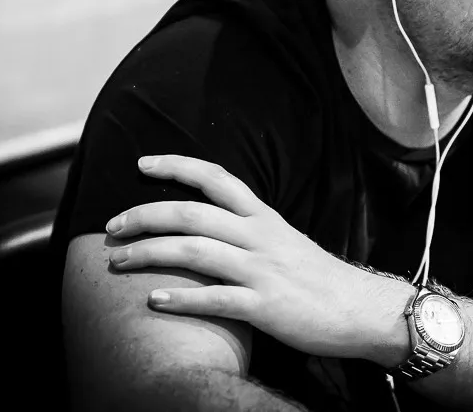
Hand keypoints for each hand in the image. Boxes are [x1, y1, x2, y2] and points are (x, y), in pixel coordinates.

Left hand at [106, 155, 410, 362]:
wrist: (361, 309)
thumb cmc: (320, 279)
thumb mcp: (285, 240)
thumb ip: (249, 230)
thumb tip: (209, 226)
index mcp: (264, 218)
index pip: (217, 178)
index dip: (177, 166)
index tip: (142, 163)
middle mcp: (260, 237)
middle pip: (192, 214)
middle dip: (145, 216)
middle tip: (111, 227)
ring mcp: (262, 270)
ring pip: (194, 252)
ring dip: (149, 254)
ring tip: (118, 262)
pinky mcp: (265, 306)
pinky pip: (215, 298)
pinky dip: (181, 298)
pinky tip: (154, 302)